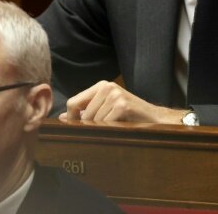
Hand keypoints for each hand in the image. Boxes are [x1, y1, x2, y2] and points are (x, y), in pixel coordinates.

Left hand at [59, 80, 186, 123]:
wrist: (155, 119)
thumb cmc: (129, 116)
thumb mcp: (106, 110)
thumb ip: (85, 111)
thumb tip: (62, 117)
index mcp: (101, 86)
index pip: (73, 102)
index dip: (70, 118)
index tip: (75, 129)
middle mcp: (107, 86)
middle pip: (82, 115)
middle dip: (88, 127)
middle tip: (102, 131)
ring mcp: (115, 94)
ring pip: (93, 121)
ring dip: (102, 129)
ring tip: (115, 128)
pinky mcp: (122, 104)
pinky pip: (105, 123)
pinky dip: (110, 130)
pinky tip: (121, 127)